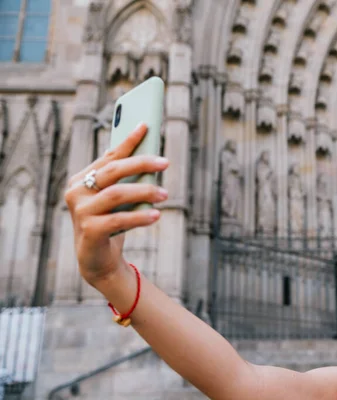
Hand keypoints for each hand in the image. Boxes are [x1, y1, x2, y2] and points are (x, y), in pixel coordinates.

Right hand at [64, 124, 168, 286]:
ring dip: (145, 191)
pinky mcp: (89, 231)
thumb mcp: (116, 198)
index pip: (109, 156)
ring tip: (165, 194)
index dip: (128, 141)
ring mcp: (81, 212)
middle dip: (141, 163)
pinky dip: (140, 216)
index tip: (146, 125)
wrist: (98, 260)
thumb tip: (137, 146)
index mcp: (81, 179)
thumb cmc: (110, 223)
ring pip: (117, 194)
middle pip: (113, 171)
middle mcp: (76, 192)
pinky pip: (119, 219)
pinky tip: (156, 215)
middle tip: (165, 163)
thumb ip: (121, 177)